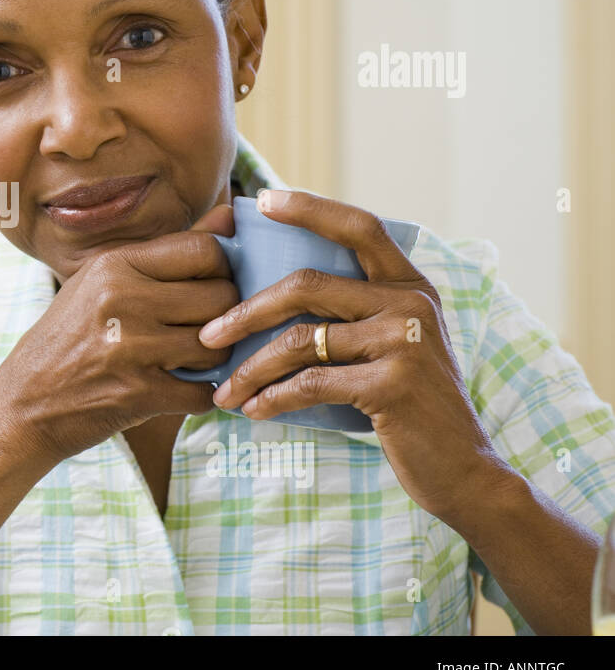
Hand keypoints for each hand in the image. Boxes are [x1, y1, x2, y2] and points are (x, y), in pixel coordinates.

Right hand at [0, 203, 239, 464]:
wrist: (22, 404)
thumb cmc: (66, 339)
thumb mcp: (101, 283)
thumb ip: (167, 253)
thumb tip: (230, 216)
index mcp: (114, 264)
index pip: (203, 250)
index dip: (222, 270)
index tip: (211, 287)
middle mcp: (122, 299)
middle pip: (220, 296)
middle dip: (223, 316)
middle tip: (204, 328)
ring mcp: (130, 348)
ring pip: (216, 346)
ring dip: (212, 358)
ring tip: (190, 360)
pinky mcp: (137, 394)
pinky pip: (202, 391)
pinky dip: (199, 395)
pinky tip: (180, 390)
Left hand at [198, 189, 511, 519]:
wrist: (462, 468)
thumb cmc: (410, 406)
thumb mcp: (393, 345)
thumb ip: (355, 313)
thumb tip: (273, 291)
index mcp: (409, 285)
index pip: (358, 227)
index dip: (310, 207)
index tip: (263, 200)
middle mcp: (411, 304)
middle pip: (307, 285)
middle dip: (246, 310)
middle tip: (207, 335)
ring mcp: (404, 343)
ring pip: (301, 341)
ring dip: (251, 368)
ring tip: (224, 390)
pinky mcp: (392, 385)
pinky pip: (311, 384)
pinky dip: (274, 398)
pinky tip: (253, 410)